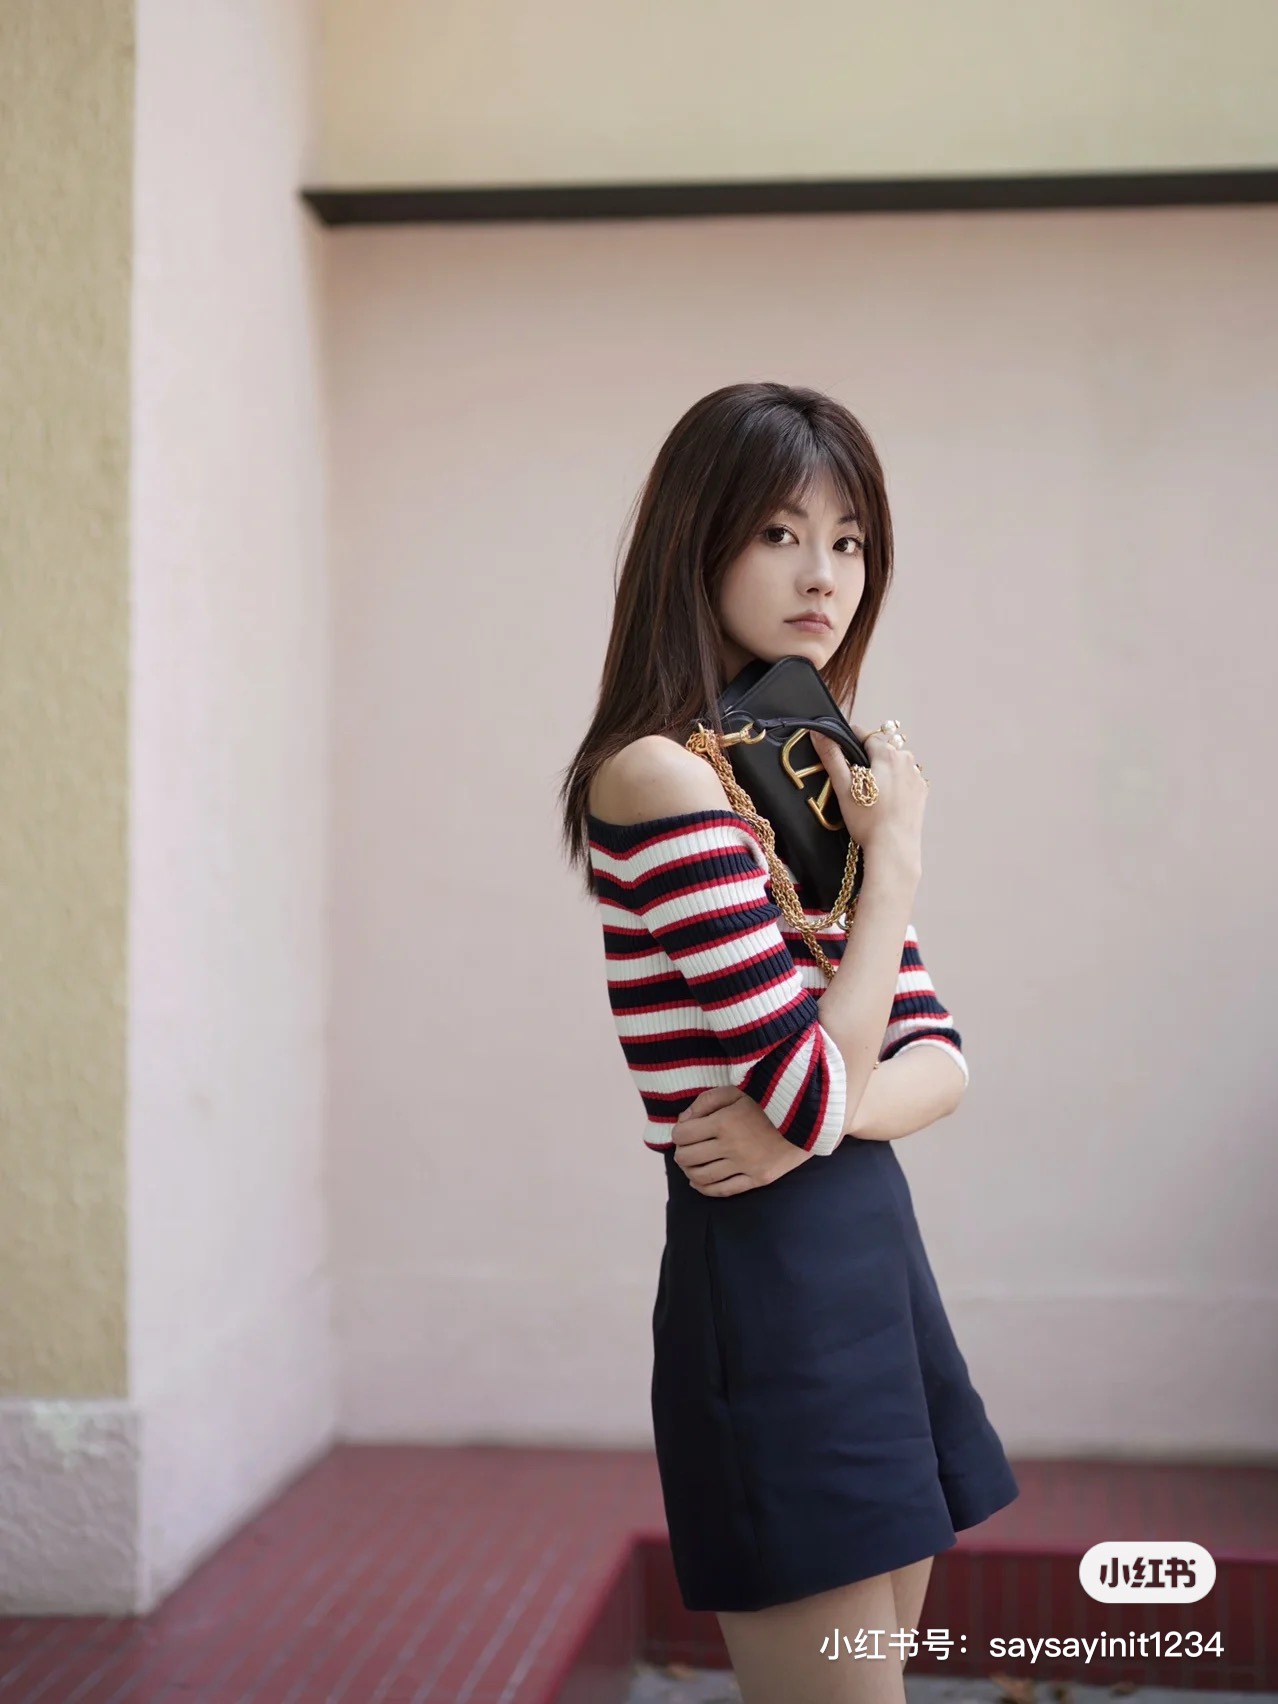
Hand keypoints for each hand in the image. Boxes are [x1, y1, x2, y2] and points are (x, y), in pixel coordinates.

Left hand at [670, 1085, 812, 1195]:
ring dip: (689, 1171)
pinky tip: (698, 1183)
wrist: (808, 1118)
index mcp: (724, 1122)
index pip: (683, 1135)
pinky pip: (723, 1191)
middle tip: (685, 1147)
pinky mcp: (758, 1179)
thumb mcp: (736, 1090)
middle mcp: (731, 1147)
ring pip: (701, 1178)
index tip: (685, 1129)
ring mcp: (745, 1166)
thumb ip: (706, 1101)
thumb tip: (684, 1120)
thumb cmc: (768, 1100)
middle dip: (681, 1152)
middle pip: (688, 1158)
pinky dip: (705, 1189)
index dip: (678, 1132)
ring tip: (691, 1164)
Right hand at [809, 722, 926, 873]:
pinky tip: (884, 802)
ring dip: (882, 771)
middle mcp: (907, 761)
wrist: (893, 849)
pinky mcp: (921, 793)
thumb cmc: (867, 820)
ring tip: (870, 795)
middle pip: (881, 750)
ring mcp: (916, 777)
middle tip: (854, 783)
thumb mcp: (844, 786)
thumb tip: (819, 732)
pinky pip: (904, 780)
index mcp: (888, 754)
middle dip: (867, 760)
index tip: (840, 754)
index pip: (865, 735)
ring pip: (894, 765)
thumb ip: (832, 756)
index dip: (849, 742)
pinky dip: (894, 785)